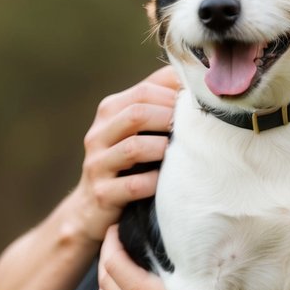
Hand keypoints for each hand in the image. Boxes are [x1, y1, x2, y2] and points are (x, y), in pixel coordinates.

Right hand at [74, 66, 179, 242]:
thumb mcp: (135, 130)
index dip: (175, 96)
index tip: (200, 107)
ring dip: (164, 149)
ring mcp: (97, 164)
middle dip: (171, 119)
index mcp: (109, 111)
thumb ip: (157, 105)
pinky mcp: (102, 194)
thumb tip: (193, 81)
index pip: (144, 90)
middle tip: (196, 131)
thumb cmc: (125, 164)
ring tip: (183, 154)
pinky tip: (169, 182)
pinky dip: (156, 182)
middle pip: (137, 114)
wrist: (89, 208)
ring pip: (134, 148)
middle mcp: (98, 134)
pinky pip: (134, 185)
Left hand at [97, 224, 183, 289]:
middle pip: (104, 279)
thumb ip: (175, 261)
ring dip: (107, 278)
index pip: (114, 263)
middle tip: (114, 240)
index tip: (115, 229)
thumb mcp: (196, 281)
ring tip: (117, 262)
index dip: (111, 242)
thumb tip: (165, 236)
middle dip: (106, 256)